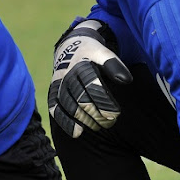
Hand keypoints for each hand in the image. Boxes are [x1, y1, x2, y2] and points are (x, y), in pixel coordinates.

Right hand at [49, 20, 131, 137]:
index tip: (116, 113)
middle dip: (96, 113)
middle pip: (80, 99)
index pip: (91, 85)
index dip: (103, 101)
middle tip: (110, 121)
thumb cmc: (92, 54)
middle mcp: (67, 75)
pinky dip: (65, 121)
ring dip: (83, 119)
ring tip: (97, 126)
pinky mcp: (53, 92)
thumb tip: (126, 80)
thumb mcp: (104, 53)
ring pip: (68, 106)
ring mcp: (59, 84)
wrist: (71, 47)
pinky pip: (55, 108)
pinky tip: (77, 133)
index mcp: (81, 64)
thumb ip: (114, 65)